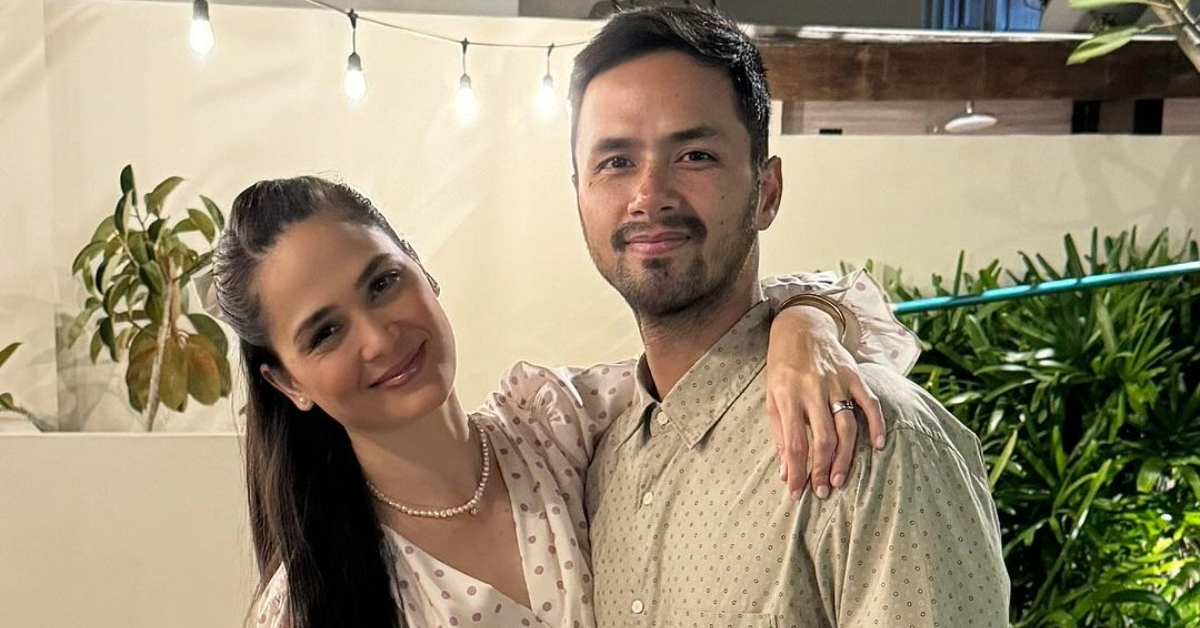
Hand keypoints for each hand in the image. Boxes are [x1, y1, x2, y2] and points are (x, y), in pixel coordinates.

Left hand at [766, 306, 884, 499]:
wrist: (800, 328)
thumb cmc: (783, 369)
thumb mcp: (772, 398)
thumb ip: (780, 434)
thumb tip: (785, 472)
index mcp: (788, 396)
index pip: (793, 441)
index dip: (796, 470)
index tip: (796, 493)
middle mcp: (812, 390)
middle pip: (822, 437)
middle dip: (822, 469)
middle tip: (823, 491)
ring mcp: (836, 382)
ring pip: (846, 425)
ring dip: (845, 457)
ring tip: (839, 480)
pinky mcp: (855, 375)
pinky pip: (869, 402)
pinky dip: (877, 424)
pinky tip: (878, 446)